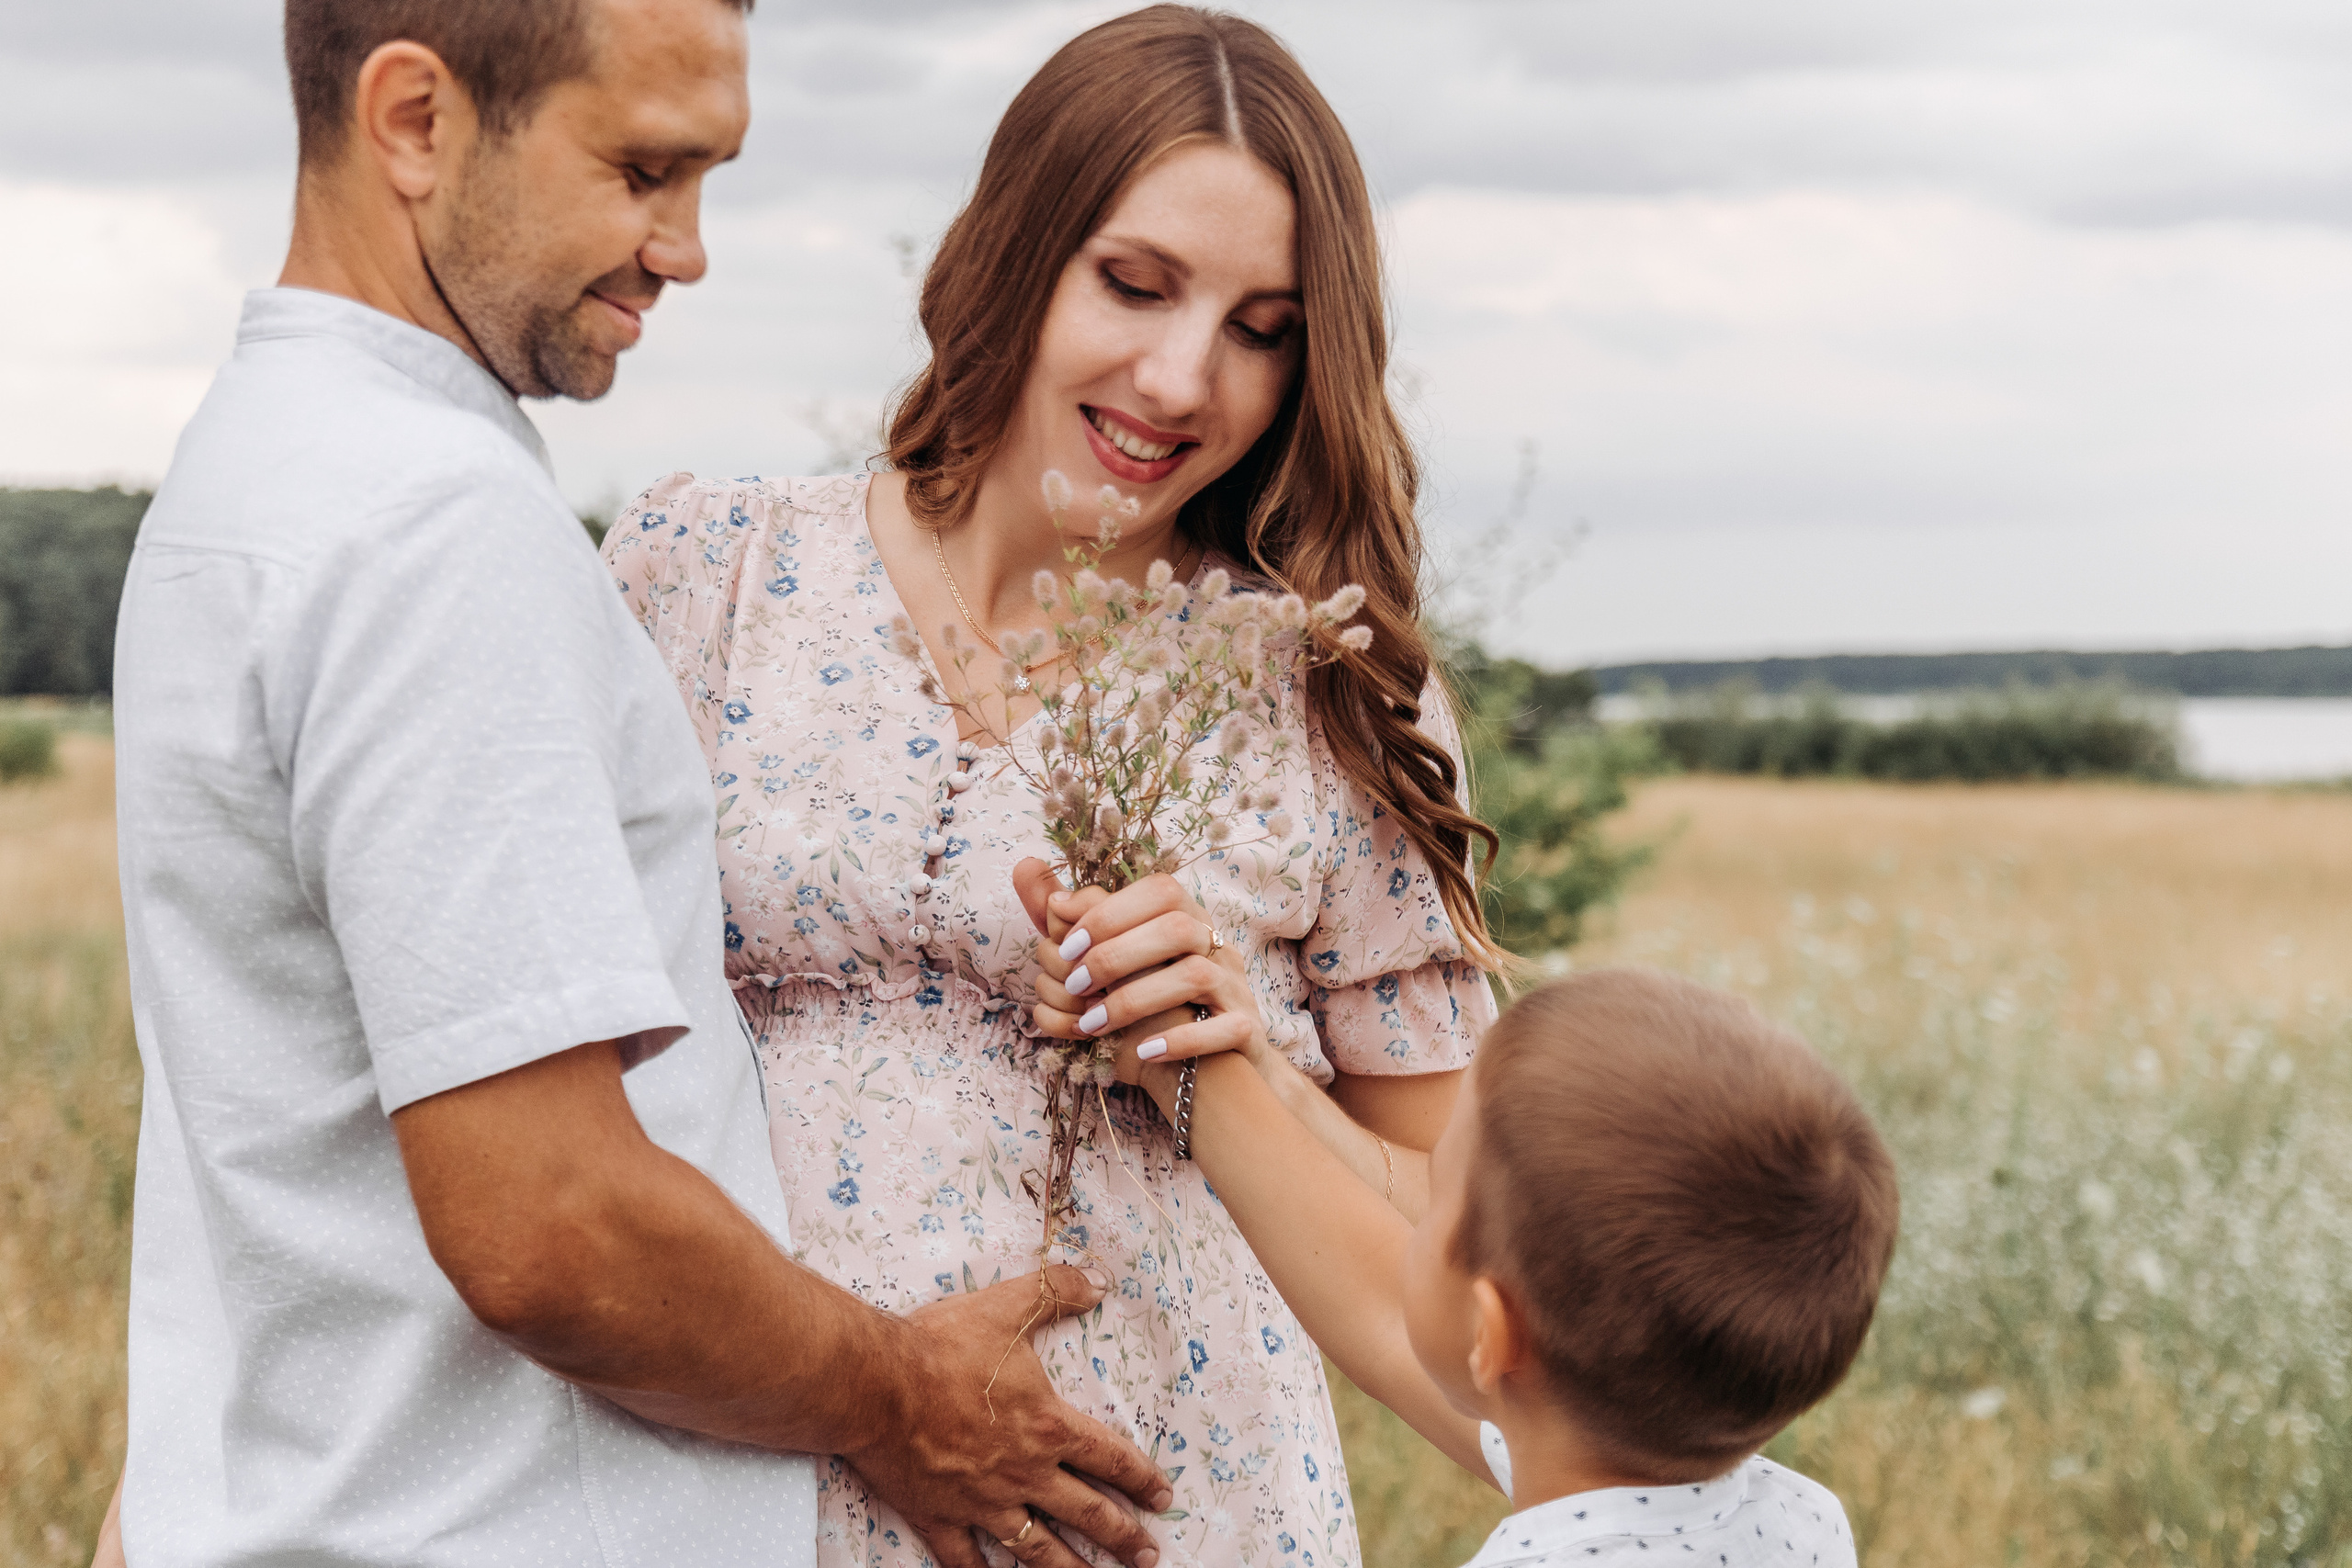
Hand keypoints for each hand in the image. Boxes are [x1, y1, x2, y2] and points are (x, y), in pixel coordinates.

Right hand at [845, 1264, 1172, 1567]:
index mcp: (1047, 1428)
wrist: (875, 1384)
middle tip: (1148, 1556)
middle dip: (1123, 1536)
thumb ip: (1057, 1291)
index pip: (1110, 1458)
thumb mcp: (1008, 1307)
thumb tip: (1099, 1282)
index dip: (1141, 1479)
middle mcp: (1023, 1474)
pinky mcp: (938, 1516)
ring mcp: (981, 1502)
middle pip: (1086, 1514)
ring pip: (1036, 1548)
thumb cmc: (941, 1347)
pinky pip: (965, 1558)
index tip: (1163, 1498)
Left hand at [1013, 861, 1268, 1084]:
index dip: (1110, 913)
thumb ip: (1071, 916)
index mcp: (1187, 918)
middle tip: (1075, 984)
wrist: (1215, 1061)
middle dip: (1116, 955)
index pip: (1160, 891)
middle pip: (1177, 928)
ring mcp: (1234, 986)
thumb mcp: (1119, 955)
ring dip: (1137, 999)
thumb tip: (1025, 868)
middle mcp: (1215, 944)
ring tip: (1093, 1023)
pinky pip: (1226, 1028)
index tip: (1066, 945)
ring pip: (1197, 975)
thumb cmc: (1157, 1000)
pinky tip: (1143, 1053)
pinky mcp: (1245, 1029)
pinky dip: (1182, 1040)